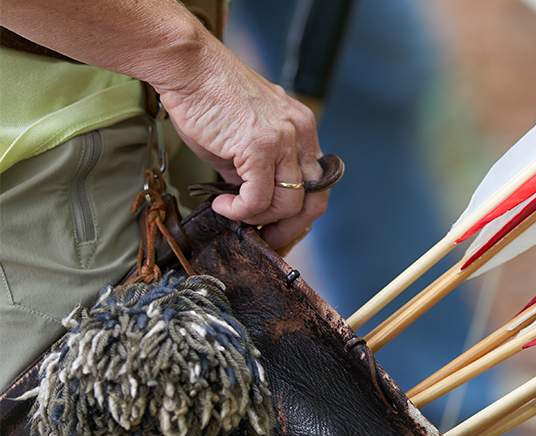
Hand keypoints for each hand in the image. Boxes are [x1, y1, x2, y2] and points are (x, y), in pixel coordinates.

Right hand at [154, 35, 327, 251]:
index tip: (277, 229)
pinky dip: (240, 211)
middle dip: (289, 227)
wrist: (188, 67)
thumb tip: (255, 202)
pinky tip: (222, 205)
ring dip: (258, 218)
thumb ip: (259, 168)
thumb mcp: (246, 136)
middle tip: (264, 239)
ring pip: (287, 204)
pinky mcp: (259, 146)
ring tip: (231, 211)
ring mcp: (283, 139)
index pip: (318, 185)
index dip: (300, 214)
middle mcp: (301, 133)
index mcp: (303, 129)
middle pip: (314, 200)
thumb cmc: (209, 98)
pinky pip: (258, 198)